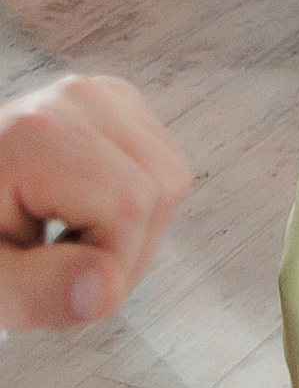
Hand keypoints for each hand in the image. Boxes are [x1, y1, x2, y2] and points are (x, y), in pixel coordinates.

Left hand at [0, 73, 190, 331]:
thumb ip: (39, 292)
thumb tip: (106, 291)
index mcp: (39, 133)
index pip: (129, 207)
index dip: (108, 266)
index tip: (56, 284)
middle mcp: (80, 99)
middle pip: (159, 189)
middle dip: (123, 252)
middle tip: (58, 269)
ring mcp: (103, 95)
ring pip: (170, 179)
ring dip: (131, 232)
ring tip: (66, 242)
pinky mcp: (118, 106)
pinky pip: (161, 167)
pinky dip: (134, 206)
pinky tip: (84, 216)